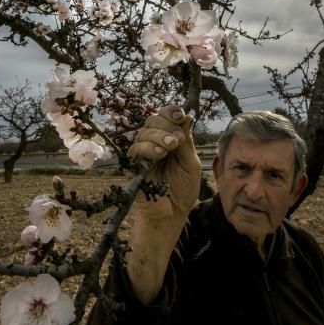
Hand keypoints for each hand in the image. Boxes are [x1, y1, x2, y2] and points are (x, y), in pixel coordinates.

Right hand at [128, 104, 200, 220]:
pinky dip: (148, 148)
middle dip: (166, 125)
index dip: (171, 111)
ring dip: (159, 136)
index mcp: (169, 138)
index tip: (180, 115)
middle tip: (178, 138)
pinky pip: (135, 149)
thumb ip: (187, 141)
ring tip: (171, 146)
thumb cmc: (183, 189)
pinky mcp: (132, 165)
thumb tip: (188, 116)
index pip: (165, 116)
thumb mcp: (190, 163)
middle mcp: (154, 142)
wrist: (172, 213)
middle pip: (153, 120)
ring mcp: (142, 153)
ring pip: (144, 133)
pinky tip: (160, 154)